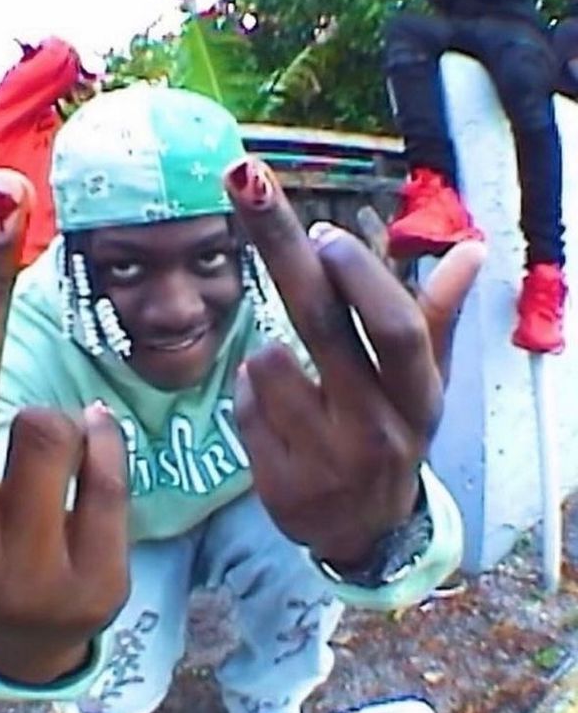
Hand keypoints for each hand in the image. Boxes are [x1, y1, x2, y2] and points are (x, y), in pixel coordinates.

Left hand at [224, 157, 484, 567]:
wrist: (361, 530)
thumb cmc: (390, 437)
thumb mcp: (420, 388)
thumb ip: (436, 319)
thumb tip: (471, 250)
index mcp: (417, 397)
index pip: (395, 330)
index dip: (360, 278)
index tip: (321, 229)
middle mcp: (377, 427)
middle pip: (321, 322)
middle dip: (279, 242)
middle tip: (245, 182)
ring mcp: (325, 459)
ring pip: (266, 362)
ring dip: (269, 357)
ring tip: (295, 382)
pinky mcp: (278, 483)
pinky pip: (242, 402)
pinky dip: (250, 393)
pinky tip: (277, 417)